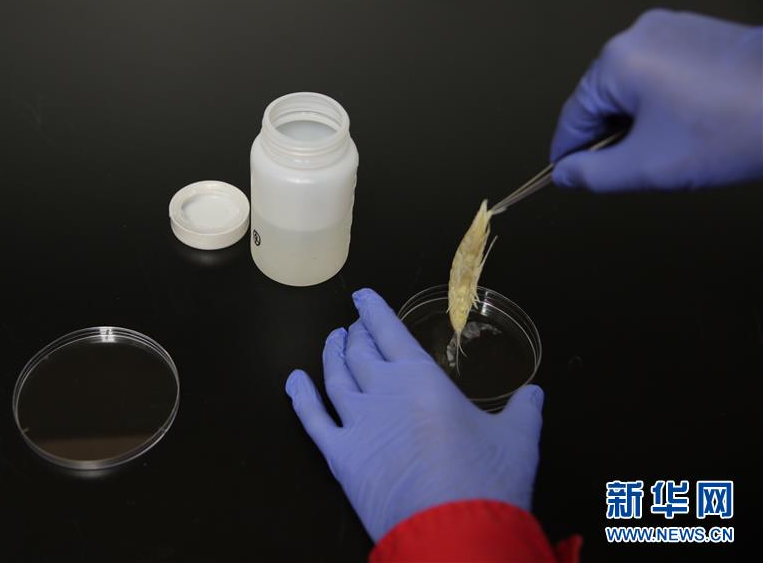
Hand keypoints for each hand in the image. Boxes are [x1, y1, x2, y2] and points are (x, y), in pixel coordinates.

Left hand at [285, 288, 543, 542]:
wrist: (453, 532)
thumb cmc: (486, 481)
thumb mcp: (517, 440)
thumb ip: (523, 411)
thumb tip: (534, 394)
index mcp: (420, 377)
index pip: (389, 330)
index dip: (373, 310)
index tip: (362, 297)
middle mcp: (382, 391)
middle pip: (359, 351)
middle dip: (355, 333)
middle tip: (354, 326)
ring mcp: (357, 423)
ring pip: (334, 377)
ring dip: (330, 355)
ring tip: (332, 342)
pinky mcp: (340, 457)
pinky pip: (311, 419)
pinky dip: (300, 397)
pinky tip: (295, 382)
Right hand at [551, 9, 762, 191]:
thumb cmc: (735, 129)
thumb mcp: (645, 168)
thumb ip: (592, 175)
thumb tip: (566, 173)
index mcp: (617, 61)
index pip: (574, 117)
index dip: (569, 153)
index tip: (566, 175)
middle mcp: (639, 34)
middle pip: (604, 100)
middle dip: (613, 137)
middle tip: (634, 169)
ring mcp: (672, 29)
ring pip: (633, 89)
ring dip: (640, 122)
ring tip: (671, 148)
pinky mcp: (699, 34)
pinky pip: (663, 74)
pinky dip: (665, 104)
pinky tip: (689, 126)